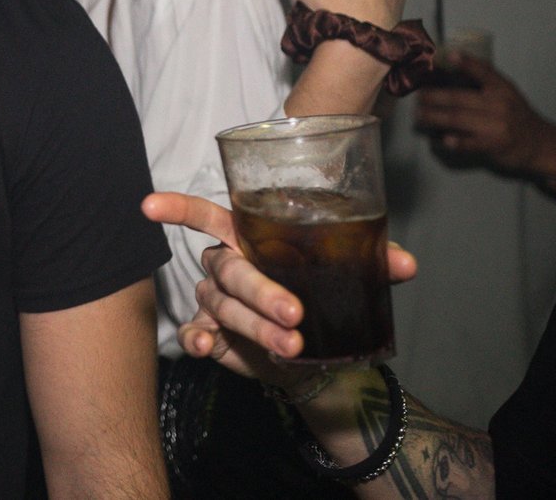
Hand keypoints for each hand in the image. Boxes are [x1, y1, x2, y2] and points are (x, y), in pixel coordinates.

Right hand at [140, 192, 416, 393]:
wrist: (311, 350)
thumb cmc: (318, 292)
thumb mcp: (346, 272)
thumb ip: (370, 261)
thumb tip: (406, 264)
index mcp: (246, 238)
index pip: (205, 215)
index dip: (177, 209)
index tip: (148, 206)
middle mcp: (223, 265)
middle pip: (228, 269)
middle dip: (260, 292)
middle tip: (294, 315)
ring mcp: (214, 301)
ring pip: (223, 306)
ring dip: (254, 326)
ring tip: (291, 346)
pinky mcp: (213, 334)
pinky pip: (196, 333)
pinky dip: (199, 339)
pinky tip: (208, 347)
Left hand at [416, 55, 555, 179]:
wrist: (541, 143)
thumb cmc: (517, 115)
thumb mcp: (508, 93)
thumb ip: (486, 83)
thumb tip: (452, 67)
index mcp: (502, 89)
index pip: (484, 72)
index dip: (467, 63)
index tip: (449, 55)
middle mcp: (499, 105)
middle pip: (459, 98)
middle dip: (434, 96)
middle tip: (417, 96)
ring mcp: (496, 126)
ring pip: (458, 119)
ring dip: (434, 117)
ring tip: (419, 115)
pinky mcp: (494, 145)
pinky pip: (471, 143)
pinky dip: (457, 142)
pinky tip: (444, 140)